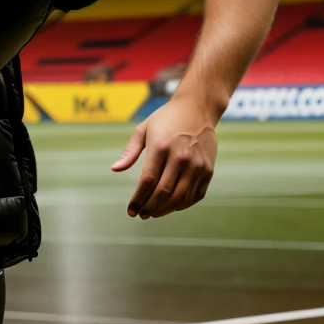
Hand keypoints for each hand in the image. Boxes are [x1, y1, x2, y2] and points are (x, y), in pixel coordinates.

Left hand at [110, 95, 216, 218]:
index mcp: (161, 147)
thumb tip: (115, 169)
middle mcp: (181, 157)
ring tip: (153, 214)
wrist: (198, 108)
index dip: (137, 199)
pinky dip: (182, 205)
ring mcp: (197, 164)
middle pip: (163, 192)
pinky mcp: (208, 170)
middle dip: (149, 208)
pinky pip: (195, 195)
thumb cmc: (166, 119)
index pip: (147, 181)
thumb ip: (130, 151)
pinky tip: (171, 207)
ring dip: (165, 210)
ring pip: (180, 197)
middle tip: (141, 215)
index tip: (131, 210)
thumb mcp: (143, 129)